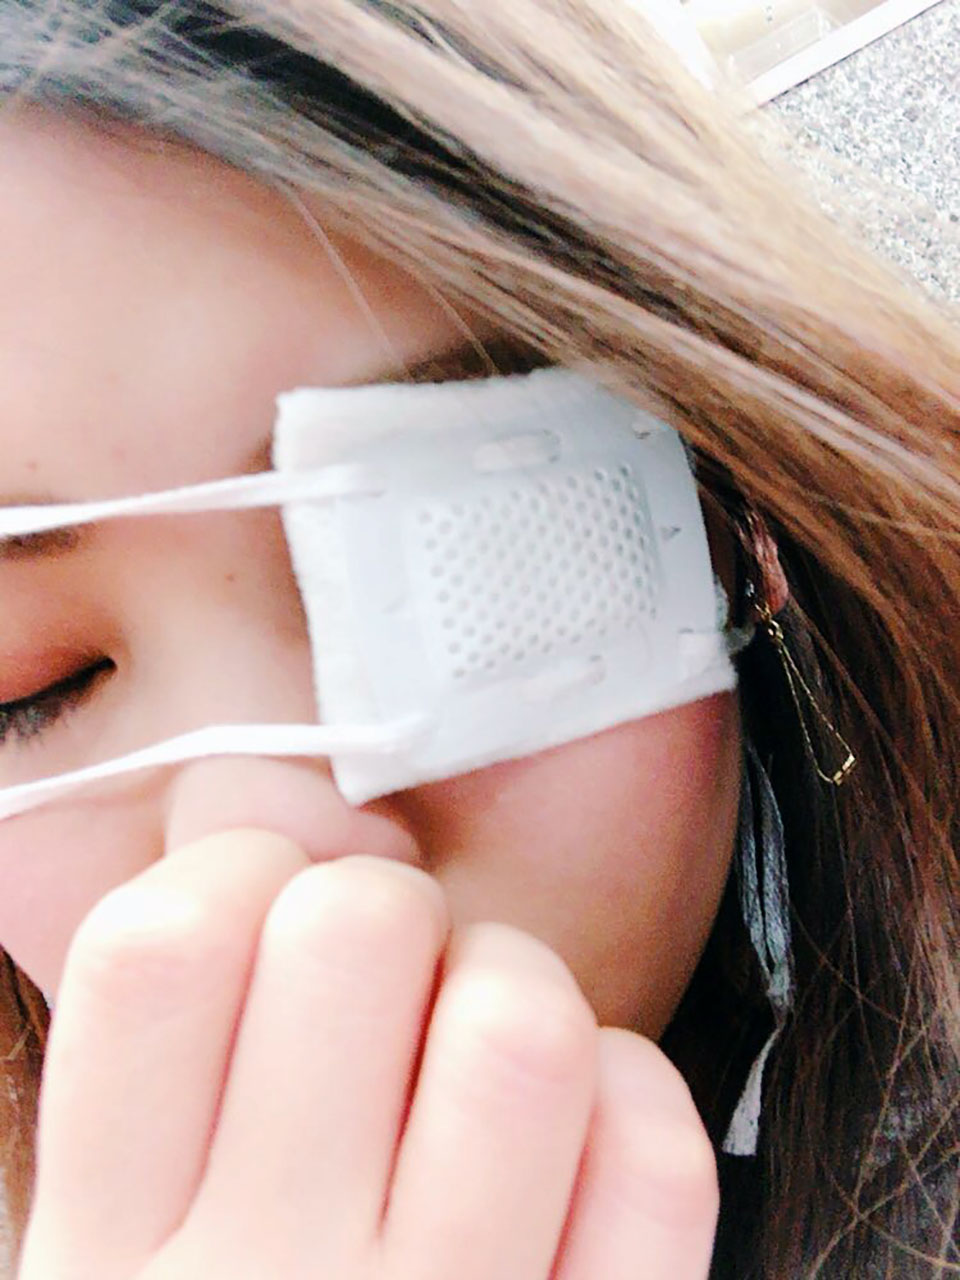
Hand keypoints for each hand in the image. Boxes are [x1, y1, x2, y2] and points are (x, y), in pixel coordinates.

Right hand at [19, 835, 718, 1278]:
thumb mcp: (112, 1255)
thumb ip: (167, 1047)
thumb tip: (272, 808)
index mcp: (109, 1262)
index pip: (161, 945)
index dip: (231, 870)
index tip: (268, 903)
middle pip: (356, 937)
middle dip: (384, 908)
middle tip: (384, 975)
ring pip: (520, 1024)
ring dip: (513, 984)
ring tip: (480, 1046)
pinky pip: (652, 1147)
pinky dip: (630, 1094)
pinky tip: (575, 1142)